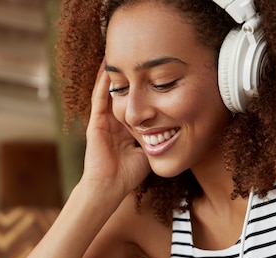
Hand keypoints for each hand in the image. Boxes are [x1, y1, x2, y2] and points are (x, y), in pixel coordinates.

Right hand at [81, 58, 150, 195]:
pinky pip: (100, 98)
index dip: (144, 88)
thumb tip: (179, 127)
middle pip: (124, 92)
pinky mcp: (96, 123)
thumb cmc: (128, 175)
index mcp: (127, 129)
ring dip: (115, 72)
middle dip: (130, 75)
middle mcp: (115, 122)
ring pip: (111, 91)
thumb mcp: (150, 151)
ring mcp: (104, 121)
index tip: (154, 72)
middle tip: (137, 54)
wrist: (109, 187)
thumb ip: (159, 138)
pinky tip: (108, 66)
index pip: (137, 103)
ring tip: (120, 52)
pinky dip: (103, 82)